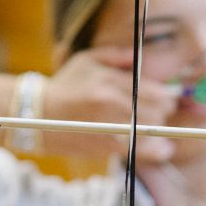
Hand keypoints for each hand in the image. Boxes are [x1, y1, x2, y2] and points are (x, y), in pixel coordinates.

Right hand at [41, 47, 176, 161]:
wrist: (37, 116)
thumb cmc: (64, 86)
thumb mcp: (86, 60)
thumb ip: (116, 56)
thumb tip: (140, 57)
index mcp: (108, 81)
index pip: (154, 90)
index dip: (167, 96)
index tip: (168, 97)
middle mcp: (111, 103)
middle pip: (158, 110)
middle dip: (163, 111)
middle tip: (160, 111)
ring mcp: (109, 127)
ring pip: (152, 129)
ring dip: (157, 127)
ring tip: (153, 126)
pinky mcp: (106, 147)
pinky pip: (141, 149)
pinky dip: (156, 149)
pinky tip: (164, 148)